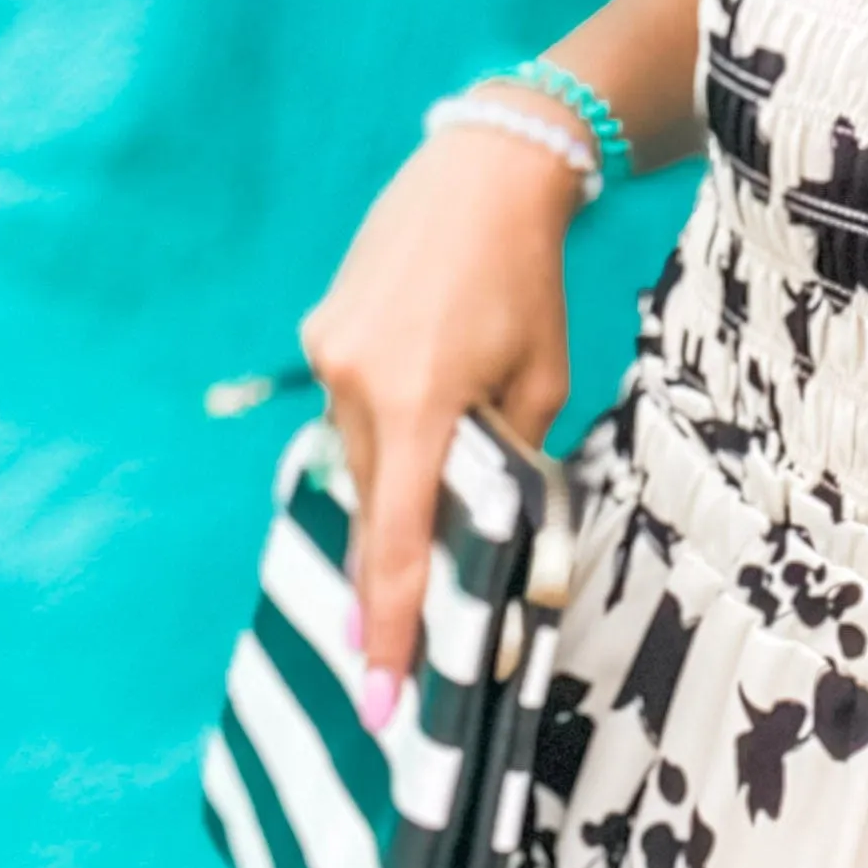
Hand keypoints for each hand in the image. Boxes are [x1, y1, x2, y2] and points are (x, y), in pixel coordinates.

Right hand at [300, 106, 582, 719]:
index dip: (393, 625)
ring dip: (385, 503)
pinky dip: (377, 442)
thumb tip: (488, 518)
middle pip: (373, 507)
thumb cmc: (526, 277)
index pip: (401, 539)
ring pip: (356, 462)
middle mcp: (355, 383)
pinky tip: (407, 441)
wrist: (481, 172)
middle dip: (385, 580)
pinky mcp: (323, 334)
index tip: (381, 695)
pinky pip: (348, 415)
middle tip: (385, 663)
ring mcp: (329, 356)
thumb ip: (510, 455)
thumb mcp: (543, 377)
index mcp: (418, 401)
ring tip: (400, 561)